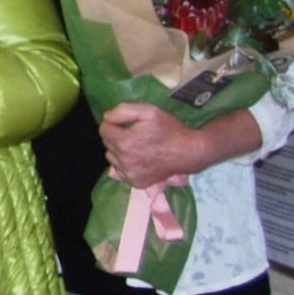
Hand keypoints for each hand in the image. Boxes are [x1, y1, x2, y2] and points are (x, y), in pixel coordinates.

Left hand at [101, 102, 256, 189]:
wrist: (190, 152)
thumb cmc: (170, 129)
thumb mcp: (148, 111)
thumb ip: (122, 111)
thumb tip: (106, 118)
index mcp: (124, 142)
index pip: (103, 130)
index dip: (114, 124)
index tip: (127, 124)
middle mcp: (125, 161)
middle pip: (107, 144)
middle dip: (117, 137)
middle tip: (135, 134)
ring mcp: (131, 174)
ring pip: (112, 158)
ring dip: (119, 151)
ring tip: (138, 146)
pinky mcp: (138, 183)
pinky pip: (121, 172)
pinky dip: (126, 165)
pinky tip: (139, 159)